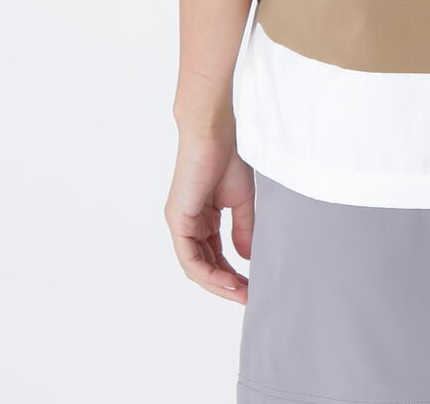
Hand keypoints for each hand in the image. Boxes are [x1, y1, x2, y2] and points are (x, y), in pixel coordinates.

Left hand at [164, 127, 254, 303]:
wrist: (216, 131)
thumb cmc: (229, 156)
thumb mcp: (241, 201)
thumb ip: (243, 230)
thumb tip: (247, 259)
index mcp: (202, 218)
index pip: (214, 256)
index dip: (231, 274)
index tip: (252, 286)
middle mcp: (188, 224)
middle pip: (204, 266)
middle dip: (225, 285)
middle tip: (247, 297)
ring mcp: (181, 223)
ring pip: (195, 267)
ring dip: (217, 283)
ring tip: (240, 293)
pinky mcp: (178, 220)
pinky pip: (190, 257)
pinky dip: (208, 272)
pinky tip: (226, 280)